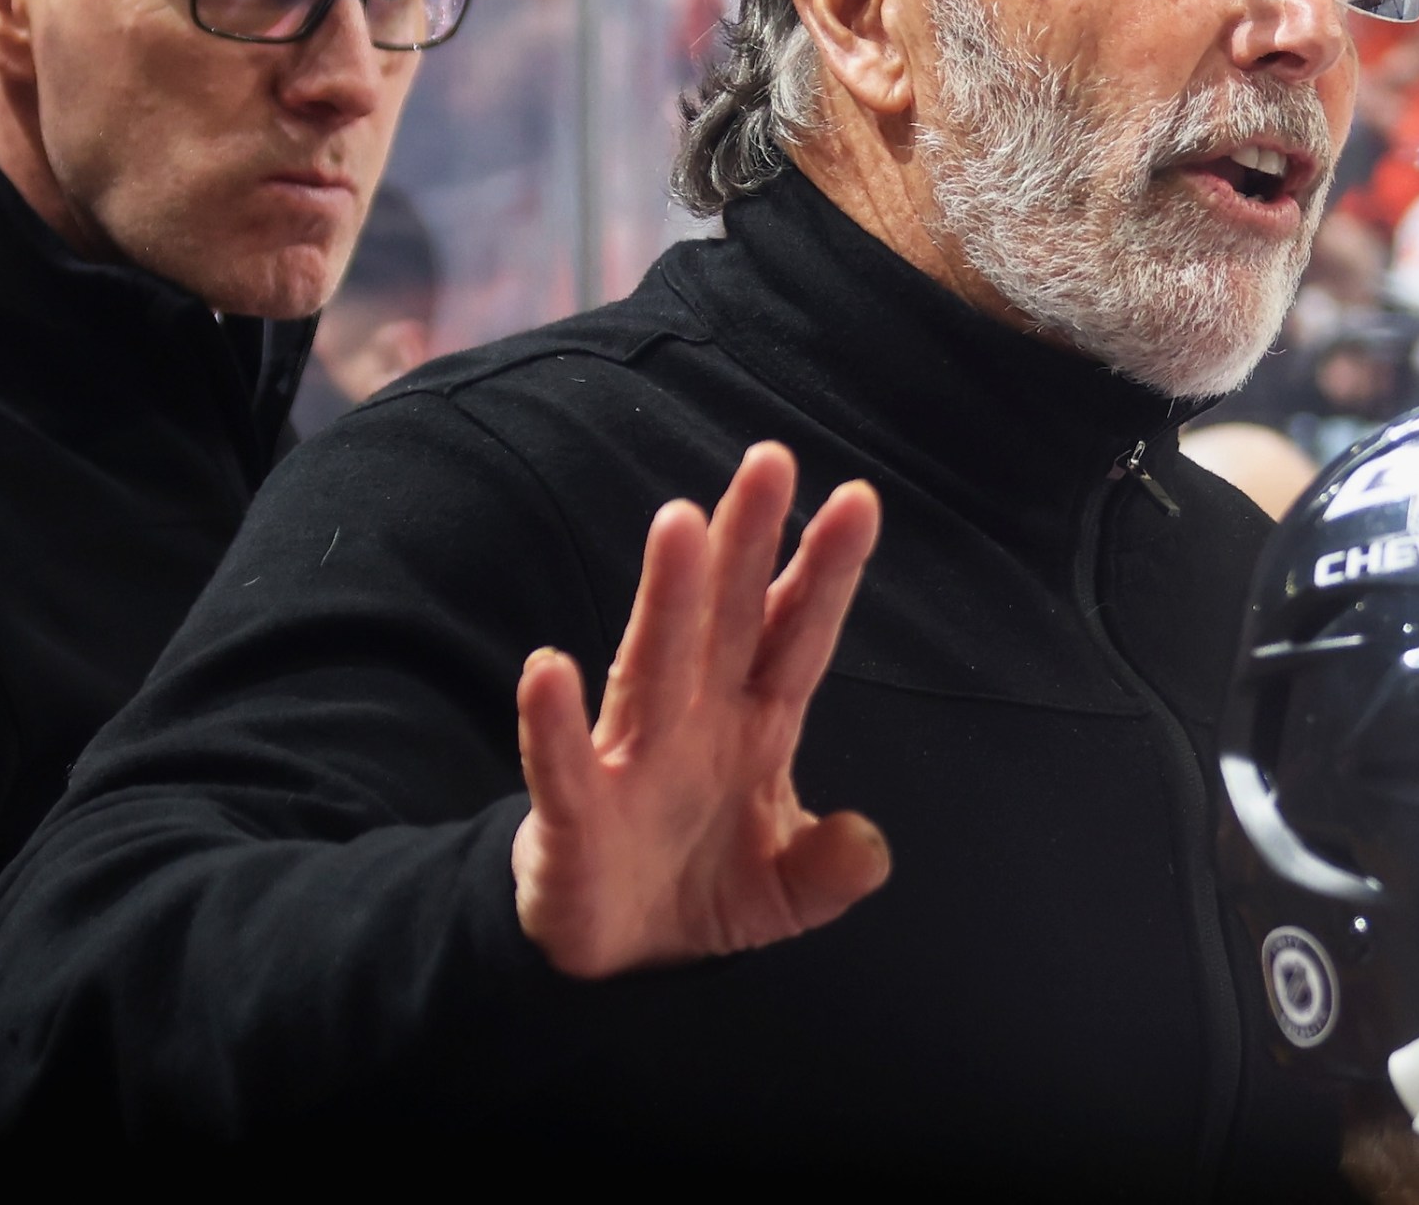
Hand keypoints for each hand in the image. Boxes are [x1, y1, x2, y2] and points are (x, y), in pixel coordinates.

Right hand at [512, 442, 886, 978]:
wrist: (619, 957)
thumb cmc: (706, 890)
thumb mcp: (786, 895)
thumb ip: (829, 871)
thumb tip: (870, 846)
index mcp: (756, 725)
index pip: (795, 634)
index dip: (823, 571)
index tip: (858, 499)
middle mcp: (695, 721)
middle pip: (727, 619)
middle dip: (747, 542)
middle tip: (770, 461)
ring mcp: (632, 759)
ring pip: (652, 663)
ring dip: (667, 597)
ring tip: (680, 522)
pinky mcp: (574, 813)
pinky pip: (563, 761)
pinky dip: (553, 721)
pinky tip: (548, 670)